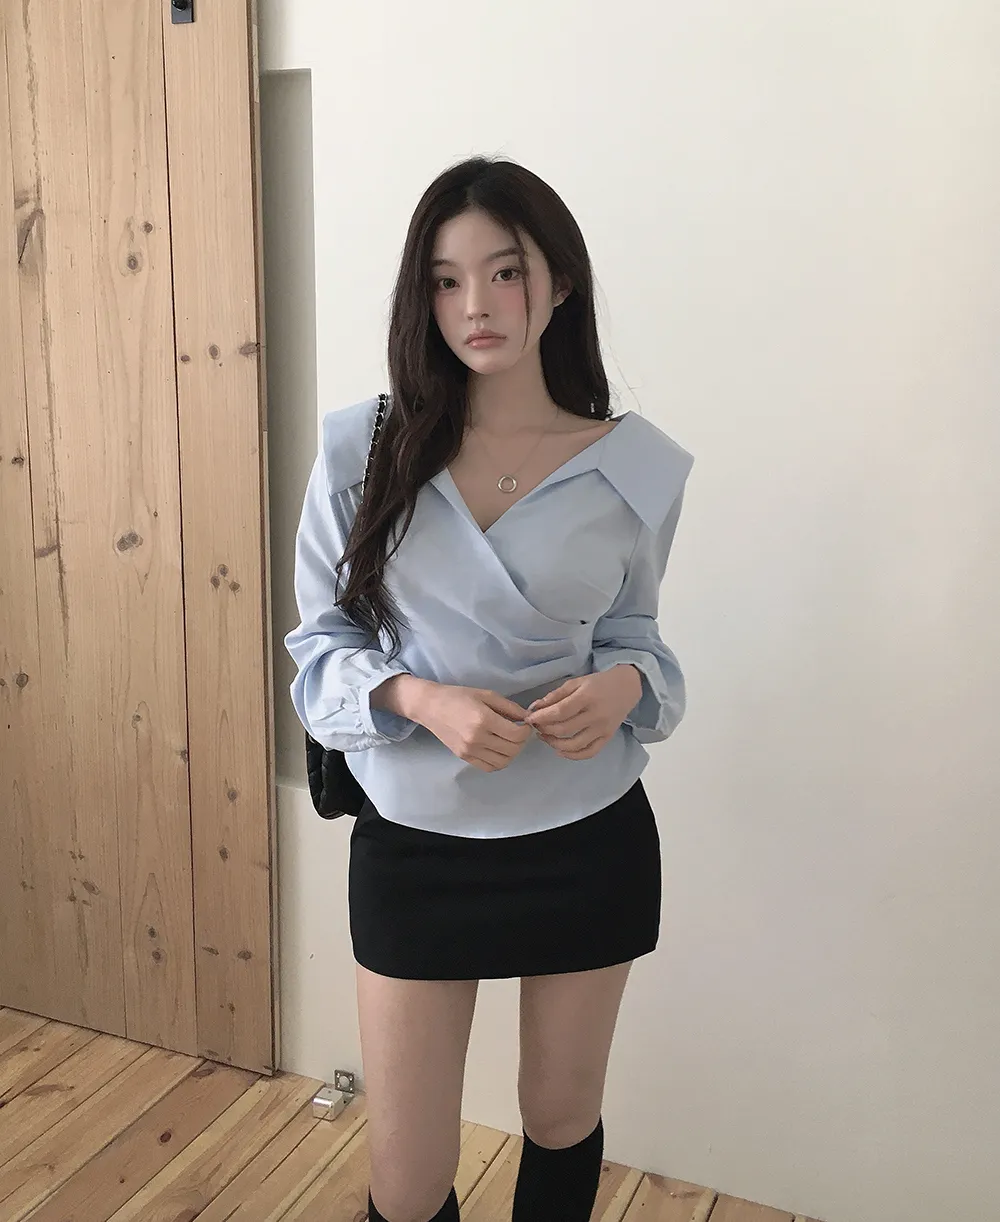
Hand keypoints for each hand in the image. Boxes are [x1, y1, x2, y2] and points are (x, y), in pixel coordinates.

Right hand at [418, 684, 532, 773]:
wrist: (430, 707)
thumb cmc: (458, 696)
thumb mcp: (486, 695)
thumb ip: (510, 707)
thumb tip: (527, 718)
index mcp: (484, 720)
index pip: (516, 734)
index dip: (526, 730)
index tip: (524, 724)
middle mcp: (477, 738)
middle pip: (513, 749)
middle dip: (521, 741)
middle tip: (518, 732)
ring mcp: (470, 751)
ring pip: (504, 762)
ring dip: (512, 753)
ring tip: (509, 741)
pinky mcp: (464, 757)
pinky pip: (490, 767)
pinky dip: (499, 761)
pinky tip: (498, 750)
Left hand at [524, 666, 641, 760]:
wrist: (626, 687)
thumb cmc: (598, 683)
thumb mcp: (576, 682)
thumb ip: (555, 695)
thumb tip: (535, 708)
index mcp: (587, 697)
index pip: (560, 712)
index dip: (541, 717)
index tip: (529, 718)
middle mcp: (596, 715)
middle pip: (564, 729)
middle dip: (545, 729)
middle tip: (535, 726)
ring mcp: (603, 729)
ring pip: (575, 744)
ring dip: (554, 744)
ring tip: (544, 737)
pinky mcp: (607, 738)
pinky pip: (589, 752)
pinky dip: (573, 755)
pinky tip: (560, 750)